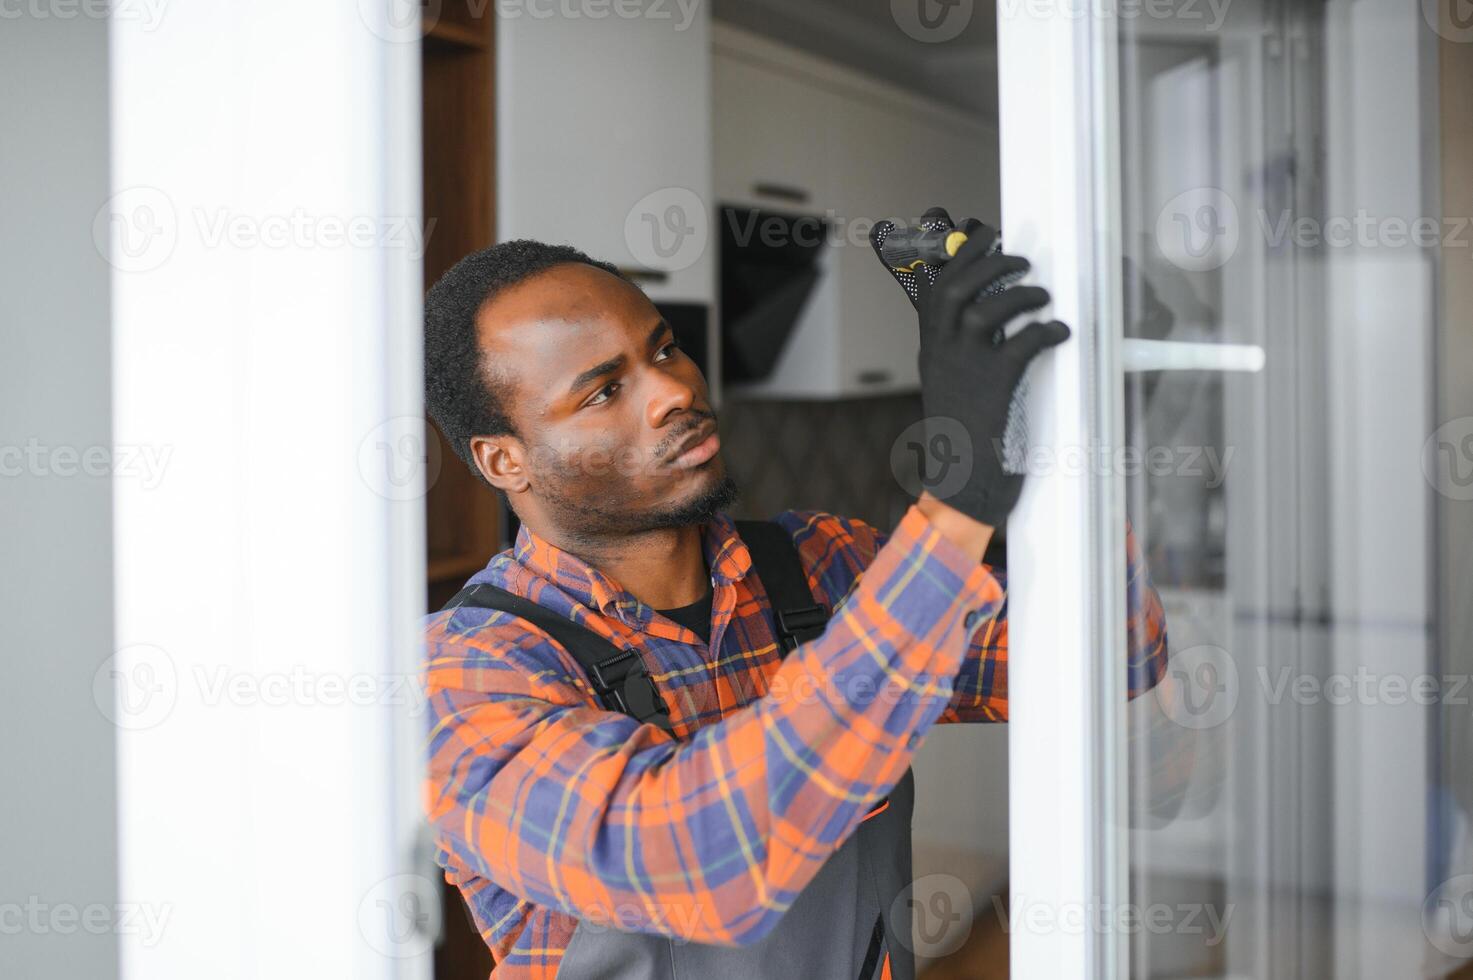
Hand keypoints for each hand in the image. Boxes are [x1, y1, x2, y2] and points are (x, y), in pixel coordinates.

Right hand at [871, 206, 1069, 525]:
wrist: (962, 484)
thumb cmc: (965, 434)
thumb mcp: (952, 383)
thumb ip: (963, 348)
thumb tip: (993, 312)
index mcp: (932, 349)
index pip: (939, 288)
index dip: (964, 256)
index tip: (988, 237)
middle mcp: (942, 355)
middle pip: (959, 290)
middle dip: (992, 265)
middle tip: (1022, 262)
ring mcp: (965, 371)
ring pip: (986, 312)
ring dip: (1020, 295)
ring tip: (1043, 296)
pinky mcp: (995, 389)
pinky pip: (1022, 345)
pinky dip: (1045, 331)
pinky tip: (1059, 331)